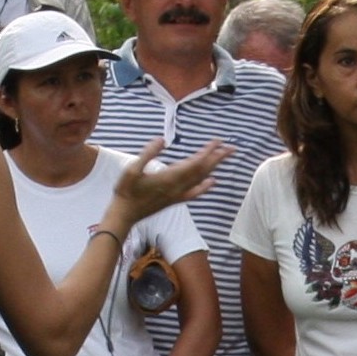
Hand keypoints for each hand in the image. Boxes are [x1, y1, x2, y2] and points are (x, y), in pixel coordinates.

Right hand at [109, 138, 232, 225]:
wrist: (125, 215)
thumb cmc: (126, 191)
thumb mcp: (132, 169)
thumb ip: (147, 154)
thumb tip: (162, 140)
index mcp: (169, 178)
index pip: (194, 163)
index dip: (207, 152)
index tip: (218, 141)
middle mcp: (177, 187)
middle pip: (202, 171)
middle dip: (217, 158)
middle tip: (232, 148)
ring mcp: (177, 195)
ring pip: (201, 179)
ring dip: (214, 168)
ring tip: (224, 158)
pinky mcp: (175, 200)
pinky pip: (195, 192)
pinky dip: (205, 186)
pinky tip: (212, 182)